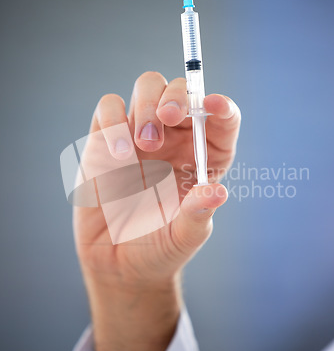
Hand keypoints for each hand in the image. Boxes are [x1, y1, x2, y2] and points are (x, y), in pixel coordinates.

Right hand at [73, 71, 240, 350]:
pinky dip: (113, 120)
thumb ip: (198, 215)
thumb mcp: (184, 237)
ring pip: (147, 87)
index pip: (220, 119)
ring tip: (143, 144)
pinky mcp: (106, 140)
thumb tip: (217, 192)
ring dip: (146, 106)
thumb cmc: (159, 247)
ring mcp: (139, 135)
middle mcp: (175, 139)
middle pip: (181, 91)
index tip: (214, 105)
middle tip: (168, 117)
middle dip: (177, 97)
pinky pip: (107, 109)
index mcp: (203, 156)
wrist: (118, 263)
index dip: (221, 106)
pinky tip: (119, 154)